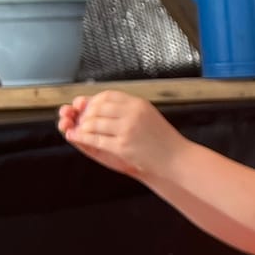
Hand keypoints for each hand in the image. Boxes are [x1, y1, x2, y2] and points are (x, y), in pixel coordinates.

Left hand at [62, 91, 186, 178]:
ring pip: (93, 123)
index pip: (107, 95)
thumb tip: (104, 104)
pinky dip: (82, 138)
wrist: (177, 158)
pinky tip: (77, 137)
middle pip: (97, 108)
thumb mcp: (148, 115)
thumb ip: (128, 109)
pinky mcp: (122, 146)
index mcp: (138, 104)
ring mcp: (127, 130)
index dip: (93, 100)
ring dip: (83, 127)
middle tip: (80, 119)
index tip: (87, 106)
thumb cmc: (163, 140)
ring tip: (81, 130)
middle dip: (85, 114)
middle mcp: (132, 114)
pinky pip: (95, 140)